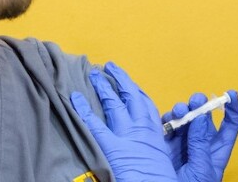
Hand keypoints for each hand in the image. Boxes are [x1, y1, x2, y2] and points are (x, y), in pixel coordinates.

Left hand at [70, 62, 176, 181]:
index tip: (130, 83)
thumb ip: (154, 148)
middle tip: (109, 67)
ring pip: (114, 105)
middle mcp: (143, 130)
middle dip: (120, 80)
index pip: (147, 106)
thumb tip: (148, 141)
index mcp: (157, 135)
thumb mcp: (163, 161)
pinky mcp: (110, 147)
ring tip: (94, 74)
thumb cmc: (161, 181)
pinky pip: (94, 124)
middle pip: (131, 98)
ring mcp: (126, 137)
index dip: (137, 92)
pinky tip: (74, 98)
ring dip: (103, 88)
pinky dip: (83, 109)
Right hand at [163, 90, 237, 180]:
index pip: (230, 126)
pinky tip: (166, 119)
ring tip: (179, 110)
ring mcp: (182, 145)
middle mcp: (200, 145)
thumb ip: (200, 144)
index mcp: (216, 152)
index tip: (231, 94)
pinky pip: (167, 127)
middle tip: (196, 101)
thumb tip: (202, 118)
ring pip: (185, 119)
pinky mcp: (165, 146)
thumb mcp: (201, 170)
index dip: (232, 109)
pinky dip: (166, 120)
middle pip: (204, 118)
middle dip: (202, 105)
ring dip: (183, 110)